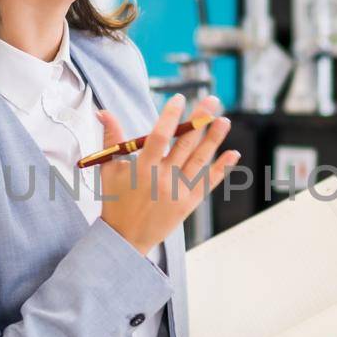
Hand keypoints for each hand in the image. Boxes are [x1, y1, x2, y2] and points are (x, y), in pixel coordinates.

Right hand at [98, 94, 236, 256]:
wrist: (126, 238)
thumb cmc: (116, 201)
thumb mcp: (109, 169)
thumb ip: (111, 138)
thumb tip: (103, 112)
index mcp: (143, 169)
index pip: (160, 137)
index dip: (170, 116)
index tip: (179, 98)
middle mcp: (163, 179)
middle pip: (185, 144)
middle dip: (200, 120)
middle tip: (212, 101)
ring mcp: (178, 192)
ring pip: (200, 161)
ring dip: (214, 140)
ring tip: (225, 121)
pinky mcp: (188, 204)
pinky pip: (208, 183)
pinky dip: (222, 169)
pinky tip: (233, 154)